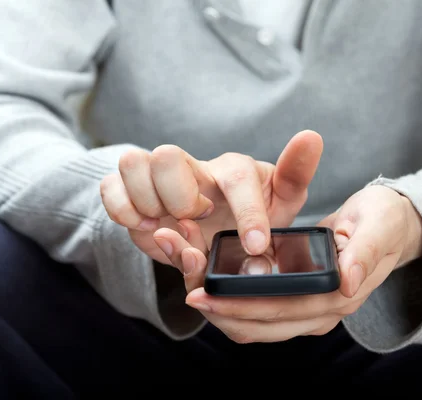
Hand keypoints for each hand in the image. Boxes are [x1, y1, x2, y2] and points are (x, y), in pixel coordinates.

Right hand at [99, 130, 322, 267]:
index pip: (236, 176)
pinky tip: (149, 227)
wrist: (217, 235)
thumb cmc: (252, 217)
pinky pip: (110, 188)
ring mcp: (157, 177)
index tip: (255, 246)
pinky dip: (123, 210)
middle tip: (198, 222)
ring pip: (133, 162)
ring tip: (171, 226)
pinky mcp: (132, 193)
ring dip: (150, 204)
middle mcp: (193, 166)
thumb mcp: (282, 202)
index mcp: (233, 169)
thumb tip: (312, 134)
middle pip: (167, 154)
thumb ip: (295, 173)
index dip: (247, 213)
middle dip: (181, 198)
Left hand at [157, 185, 421, 343]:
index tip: (207, 294)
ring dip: (225, 312)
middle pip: (265, 324)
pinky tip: (213, 287)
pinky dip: (235, 305)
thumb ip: (364, 252)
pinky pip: (262, 315)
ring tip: (192, 289)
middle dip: (223, 311)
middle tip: (188, 292)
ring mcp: (311, 312)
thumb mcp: (378, 225)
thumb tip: (347, 283)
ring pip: (260, 326)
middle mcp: (324, 312)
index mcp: (341, 295)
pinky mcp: (300, 303)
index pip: (285, 309)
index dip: (243, 305)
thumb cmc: (383, 220)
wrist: (388, 226)